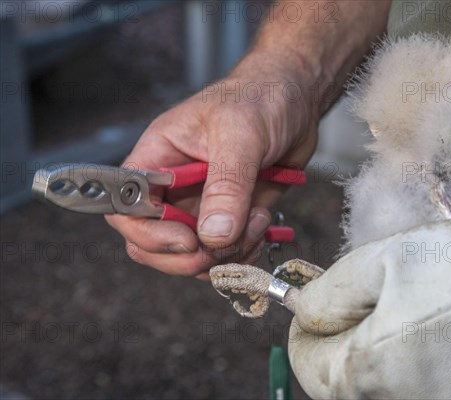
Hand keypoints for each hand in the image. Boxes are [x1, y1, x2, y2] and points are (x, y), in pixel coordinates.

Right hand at [106, 50, 317, 277]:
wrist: (296, 102)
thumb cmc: (259, 98)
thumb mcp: (241, 134)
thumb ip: (227, 185)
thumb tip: (214, 235)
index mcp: (159, 158)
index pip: (127, 206)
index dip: (147, 233)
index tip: (187, 239)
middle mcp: (175, 188)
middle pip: (153, 244)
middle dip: (188, 256)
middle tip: (222, 248)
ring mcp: (203, 206)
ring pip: (192, 256)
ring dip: (225, 256)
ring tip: (256, 223)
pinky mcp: (232, 217)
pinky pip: (224, 254)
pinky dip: (243, 254)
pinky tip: (263, 227)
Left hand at [288, 159, 450, 398]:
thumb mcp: (384, 262)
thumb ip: (329, 293)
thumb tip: (304, 311)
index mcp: (366, 377)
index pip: (306, 364)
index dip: (306, 327)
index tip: (319, 301)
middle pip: (342, 380)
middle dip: (341, 338)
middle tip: (367, 295)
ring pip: (380, 384)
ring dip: (377, 349)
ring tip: (410, 305)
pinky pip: (420, 388)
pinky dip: (414, 361)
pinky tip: (440, 327)